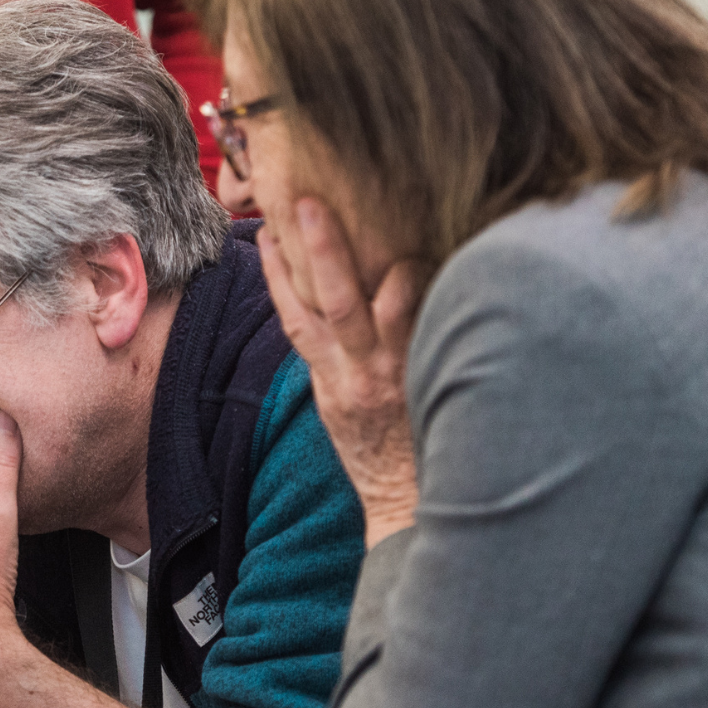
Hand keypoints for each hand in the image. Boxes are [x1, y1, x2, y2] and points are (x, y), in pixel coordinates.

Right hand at [259, 198, 420, 546]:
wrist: (404, 504)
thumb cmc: (374, 453)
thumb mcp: (337, 406)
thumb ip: (333, 359)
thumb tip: (328, 309)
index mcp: (326, 380)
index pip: (293, 318)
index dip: (277, 274)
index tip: (267, 233)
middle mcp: (353, 375)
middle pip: (330, 303)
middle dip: (320, 251)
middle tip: (310, 204)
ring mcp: (392, 377)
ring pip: (385, 312)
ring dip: (391, 268)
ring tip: (398, 226)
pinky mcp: (425, 381)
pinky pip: (427, 332)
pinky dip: (433, 298)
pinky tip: (440, 264)